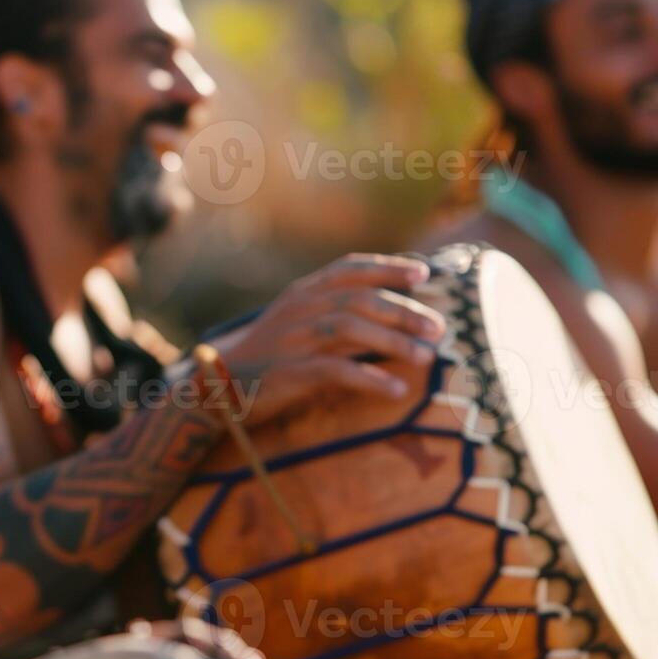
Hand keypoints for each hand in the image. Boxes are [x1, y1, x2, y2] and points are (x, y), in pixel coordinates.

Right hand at [201, 253, 443, 424]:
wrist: (219, 387)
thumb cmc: (269, 356)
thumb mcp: (297, 322)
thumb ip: (334, 311)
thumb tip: (390, 312)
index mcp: (302, 292)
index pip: (350, 268)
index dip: (388, 268)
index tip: (425, 276)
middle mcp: (299, 309)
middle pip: (359, 299)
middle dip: (404, 311)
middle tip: (438, 327)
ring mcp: (293, 339)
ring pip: (350, 329)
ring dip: (394, 342)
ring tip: (427, 357)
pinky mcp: (290, 372)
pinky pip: (337, 371)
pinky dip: (371, 380)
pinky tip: (396, 390)